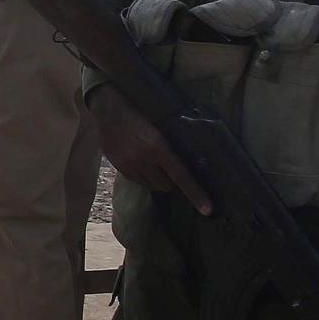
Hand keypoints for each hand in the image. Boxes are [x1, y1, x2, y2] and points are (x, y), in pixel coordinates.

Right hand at [89, 83, 212, 214]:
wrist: (110, 109)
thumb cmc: (141, 113)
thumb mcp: (161, 126)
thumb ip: (170, 145)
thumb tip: (188, 163)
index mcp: (159, 147)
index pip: (182, 177)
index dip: (196, 194)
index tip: (208, 210)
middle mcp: (144, 160)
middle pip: (166, 185)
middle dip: (170, 180)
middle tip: (168, 166)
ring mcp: (130, 165)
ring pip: (151, 186)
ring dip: (156, 179)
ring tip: (152, 162)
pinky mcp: (120, 168)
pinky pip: (137, 181)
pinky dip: (142, 176)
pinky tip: (139, 161)